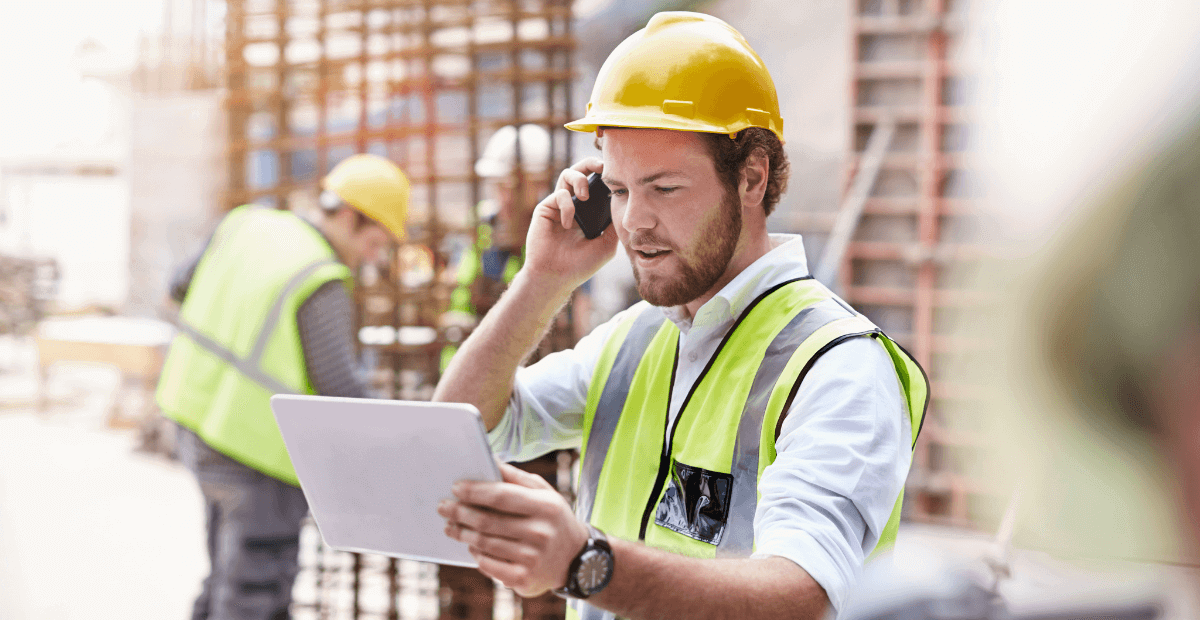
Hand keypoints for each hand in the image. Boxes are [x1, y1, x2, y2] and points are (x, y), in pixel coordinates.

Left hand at [439, 462, 587, 596]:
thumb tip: (489, 461)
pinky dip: (475, 554)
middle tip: (443, 507)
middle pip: (488, 521)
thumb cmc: (553, 519)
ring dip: (462, 533)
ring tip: (450, 526)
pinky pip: (489, 565)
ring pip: (484, 544)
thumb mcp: (545, 493)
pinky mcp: (524, 579)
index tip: (456, 487)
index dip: (475, 491)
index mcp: (546, 507)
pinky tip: (470, 545)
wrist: (575, 559)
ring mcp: (532, 559)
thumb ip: (517, 478)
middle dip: (460, 512)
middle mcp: (541, 533)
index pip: (501, 496)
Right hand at [522, 158, 619, 292]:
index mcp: (589, 212)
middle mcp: (574, 205)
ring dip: (579, 179)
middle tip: (602, 166)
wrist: (556, 276)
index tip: (617, 173)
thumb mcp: (607, 244)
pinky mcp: (546, 208)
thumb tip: (625, 203)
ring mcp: (559, 205)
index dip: (605, 176)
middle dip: (591, 163)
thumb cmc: (581, 264)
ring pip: (567, 174)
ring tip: (585, 196)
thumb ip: (614, 223)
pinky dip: (567, 206)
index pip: (597, 185)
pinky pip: (559, 195)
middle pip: (581, 171)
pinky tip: (569, 224)